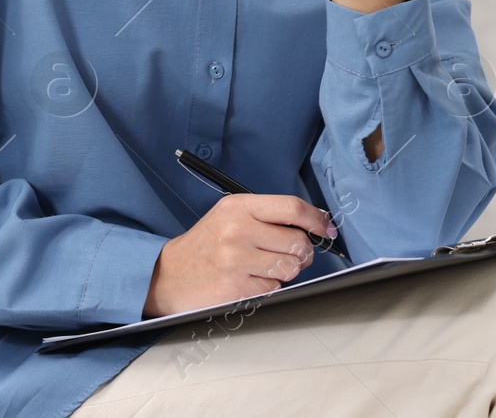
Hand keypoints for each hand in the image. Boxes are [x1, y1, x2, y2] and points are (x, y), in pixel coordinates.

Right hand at [142, 194, 335, 317]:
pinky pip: (274, 288)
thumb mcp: (230, 215)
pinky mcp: (236, 287)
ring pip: (290, 267)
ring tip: (266, 267)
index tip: (327, 229)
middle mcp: (238, 230)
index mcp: (239, 206)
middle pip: (297, 241)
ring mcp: (236, 260)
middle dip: (302, 252)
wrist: (169, 274)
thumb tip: (312, 223)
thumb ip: (266, 215)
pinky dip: (269, 287)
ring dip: (286, 271)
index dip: (317, 219)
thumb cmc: (205, 244)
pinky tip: (250, 280)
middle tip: (292, 255)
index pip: (292, 208)